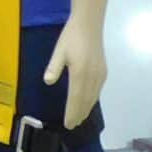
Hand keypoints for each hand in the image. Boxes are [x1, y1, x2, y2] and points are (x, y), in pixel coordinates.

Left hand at [44, 13, 107, 128]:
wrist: (89, 25)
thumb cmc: (71, 37)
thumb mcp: (59, 51)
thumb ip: (54, 67)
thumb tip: (48, 82)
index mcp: (80, 73)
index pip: (76, 98)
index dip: (72, 112)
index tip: (68, 124)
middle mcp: (92, 77)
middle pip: (86, 100)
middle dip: (79, 114)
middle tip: (73, 125)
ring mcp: (100, 75)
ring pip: (93, 97)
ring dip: (86, 108)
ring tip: (79, 118)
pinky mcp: (103, 71)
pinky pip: (98, 90)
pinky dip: (92, 100)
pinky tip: (88, 102)